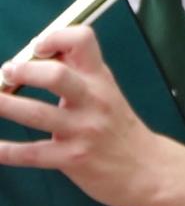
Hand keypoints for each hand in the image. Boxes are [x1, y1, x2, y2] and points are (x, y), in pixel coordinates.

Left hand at [0, 27, 168, 205]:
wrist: (148, 168)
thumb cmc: (119, 128)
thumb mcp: (106, 93)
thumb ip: (77, 74)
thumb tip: (38, 54)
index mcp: (100, 79)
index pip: (82, 41)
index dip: (55, 37)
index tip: (36, 48)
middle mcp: (93, 101)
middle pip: (57, 75)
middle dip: (23, 71)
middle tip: (7, 74)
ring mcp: (83, 130)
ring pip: (36, 113)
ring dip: (4, 105)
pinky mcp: (72, 158)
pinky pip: (31, 153)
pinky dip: (5, 150)